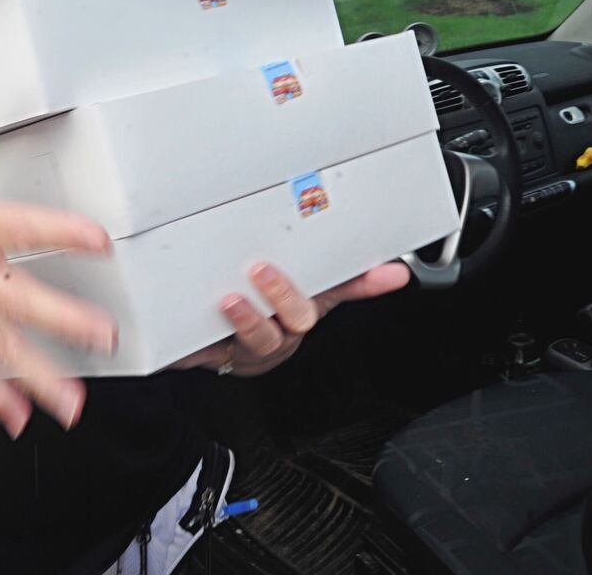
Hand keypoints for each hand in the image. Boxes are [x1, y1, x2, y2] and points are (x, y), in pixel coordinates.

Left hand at [170, 262, 409, 376]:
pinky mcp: (218, 354)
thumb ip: (306, 256)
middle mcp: (283, 326)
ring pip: (263, 339)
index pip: (342, 289)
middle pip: (300, 317)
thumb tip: (348, 236)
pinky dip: (203, 342)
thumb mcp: (280, 276)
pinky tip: (198, 322)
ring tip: (231, 300)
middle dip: (286, 294)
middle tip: (263, 271)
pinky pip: (214, 352)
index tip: (393, 272)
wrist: (203, 343)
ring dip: (249, 320)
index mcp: (302, 302)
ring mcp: (254, 344)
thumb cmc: (248, 306)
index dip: (368, 282)